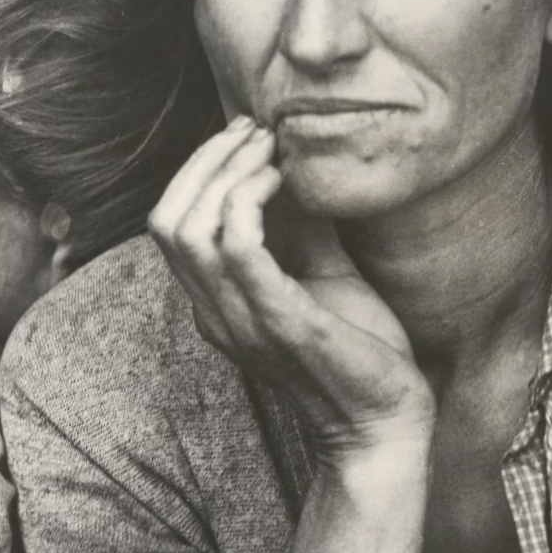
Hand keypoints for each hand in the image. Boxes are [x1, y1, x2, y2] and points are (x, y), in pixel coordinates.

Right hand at [149, 117, 433, 452]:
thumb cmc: (358, 351)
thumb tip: (299, 168)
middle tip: (254, 131)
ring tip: (268, 148)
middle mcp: (214, 314)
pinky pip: (237, 248)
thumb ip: (301, 229)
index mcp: (217, 304)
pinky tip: (283, 181)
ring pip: (189, 229)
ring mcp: (240, 320)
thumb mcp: (322, 275)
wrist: (385, 421)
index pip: (170, 226)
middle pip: (166, 220)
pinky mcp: (278, 321)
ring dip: (226, 172)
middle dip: (205, 161)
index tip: (245, 136)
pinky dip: (250, 200)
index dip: (197, 171)